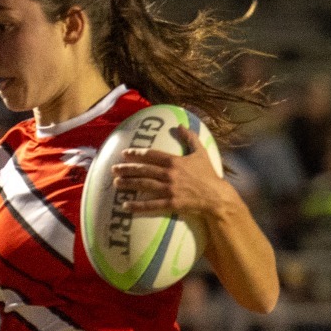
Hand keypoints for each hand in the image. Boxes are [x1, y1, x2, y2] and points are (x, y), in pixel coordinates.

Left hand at [109, 127, 235, 226]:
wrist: (217, 196)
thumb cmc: (209, 175)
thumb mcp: (201, 153)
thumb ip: (190, 138)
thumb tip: (181, 125)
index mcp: (174, 161)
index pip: (151, 155)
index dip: (136, 153)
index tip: (124, 153)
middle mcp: (169, 174)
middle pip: (143, 170)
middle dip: (126, 169)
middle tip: (114, 169)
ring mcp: (169, 189)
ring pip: (143, 185)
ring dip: (128, 184)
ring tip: (116, 183)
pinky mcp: (171, 203)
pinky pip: (151, 204)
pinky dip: (137, 206)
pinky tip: (125, 205)